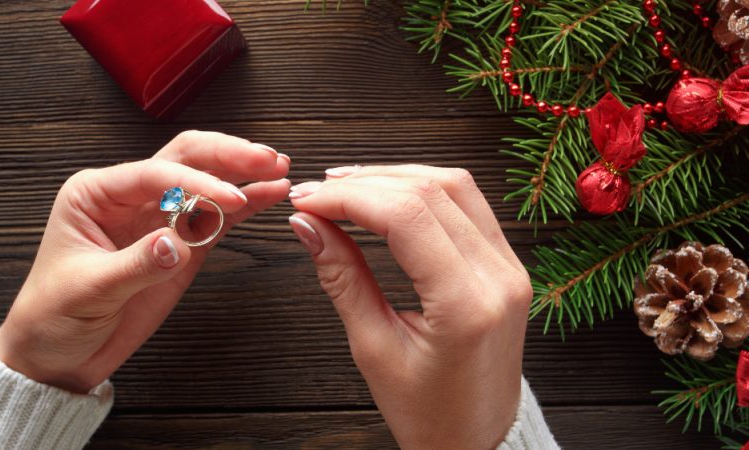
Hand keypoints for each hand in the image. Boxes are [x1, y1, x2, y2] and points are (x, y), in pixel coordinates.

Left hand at [0, 131, 290, 392]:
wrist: (59, 354)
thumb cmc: (55, 315)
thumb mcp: (89, 290)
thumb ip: (136, 264)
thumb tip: (177, 243)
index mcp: (97, 194)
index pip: (155, 174)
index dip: (197, 183)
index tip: (230, 199)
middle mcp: (130, 197)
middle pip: (186, 159)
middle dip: (227, 156)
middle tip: (265, 160)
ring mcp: (160, 218)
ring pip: (207, 181)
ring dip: (242, 173)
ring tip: (277, 168)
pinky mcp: (183, 243)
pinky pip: (218, 216)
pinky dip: (246, 204)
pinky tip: (270, 193)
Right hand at [288, 165, 530, 449]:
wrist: (477, 438)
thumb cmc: (429, 411)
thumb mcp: (374, 349)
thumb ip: (342, 278)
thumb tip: (307, 226)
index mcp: (467, 305)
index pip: (406, 217)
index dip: (349, 198)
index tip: (306, 201)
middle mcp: (500, 277)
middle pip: (430, 191)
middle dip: (365, 182)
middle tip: (315, 192)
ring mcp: (511, 267)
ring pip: (454, 186)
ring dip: (394, 176)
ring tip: (345, 186)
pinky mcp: (508, 264)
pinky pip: (468, 204)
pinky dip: (423, 190)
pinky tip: (388, 194)